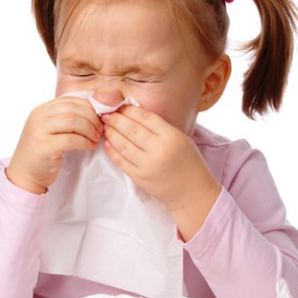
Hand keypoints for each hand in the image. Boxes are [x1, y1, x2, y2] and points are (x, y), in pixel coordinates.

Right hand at [6, 96, 102, 193]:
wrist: (24, 174)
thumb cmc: (42, 152)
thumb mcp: (50, 130)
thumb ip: (65, 119)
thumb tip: (93, 112)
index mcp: (41, 110)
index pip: (70, 99)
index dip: (88, 107)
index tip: (98, 118)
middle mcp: (38, 116)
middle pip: (74, 109)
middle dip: (92, 118)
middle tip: (100, 129)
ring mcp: (39, 131)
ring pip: (73, 121)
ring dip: (90, 129)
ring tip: (96, 138)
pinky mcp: (45, 147)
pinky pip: (71, 139)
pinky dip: (85, 142)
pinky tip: (90, 146)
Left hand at [102, 106, 221, 240]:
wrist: (192, 192)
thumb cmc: (188, 162)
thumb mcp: (181, 139)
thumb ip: (160, 128)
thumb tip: (135, 115)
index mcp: (171, 136)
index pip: (145, 118)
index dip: (130, 110)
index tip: (120, 106)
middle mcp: (159, 150)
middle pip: (131, 129)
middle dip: (116, 120)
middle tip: (106, 114)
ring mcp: (148, 165)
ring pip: (123, 145)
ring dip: (112, 134)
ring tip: (106, 127)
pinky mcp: (140, 178)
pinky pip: (121, 162)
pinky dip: (112, 151)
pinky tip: (108, 143)